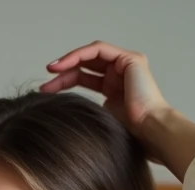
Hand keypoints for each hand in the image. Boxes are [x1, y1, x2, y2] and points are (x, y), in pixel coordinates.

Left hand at [40, 40, 194, 182]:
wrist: (150, 132)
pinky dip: (80, 54)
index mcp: (114, 88)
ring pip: (91, 54)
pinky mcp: (130, 60)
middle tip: (44, 84)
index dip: (63, 82)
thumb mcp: (99, 121)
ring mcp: (126, 65)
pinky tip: (65, 65)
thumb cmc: (129, 135)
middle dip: (63, 71)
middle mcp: (120, 74)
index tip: (44, 91)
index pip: (84, 78)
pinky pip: (100, 49)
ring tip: (51, 70)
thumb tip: (58, 116)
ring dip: (69, 60)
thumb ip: (85, 112)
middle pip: (86, 65)